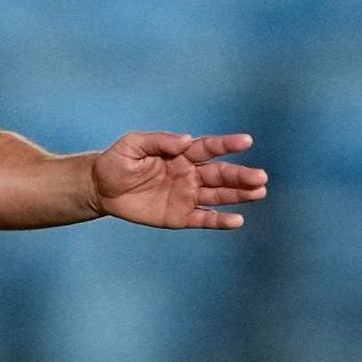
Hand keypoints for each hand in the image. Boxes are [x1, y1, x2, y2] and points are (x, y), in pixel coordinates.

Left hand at [92, 131, 266, 230]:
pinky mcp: (180, 216)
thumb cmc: (118, 162)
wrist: (101, 188)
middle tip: (260, 177)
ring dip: (239, 195)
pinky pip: (203, 219)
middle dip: (240, 176)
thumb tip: (185, 140)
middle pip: (220, 174)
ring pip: (218, 195)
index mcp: (182, 154)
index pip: (209, 148)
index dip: (227, 145)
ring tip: (259, 193)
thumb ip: (159, 141)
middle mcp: (190, 174)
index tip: (246, 142)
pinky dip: (220, 221)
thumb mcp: (133, 145)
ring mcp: (187, 196)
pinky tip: (237, 220)